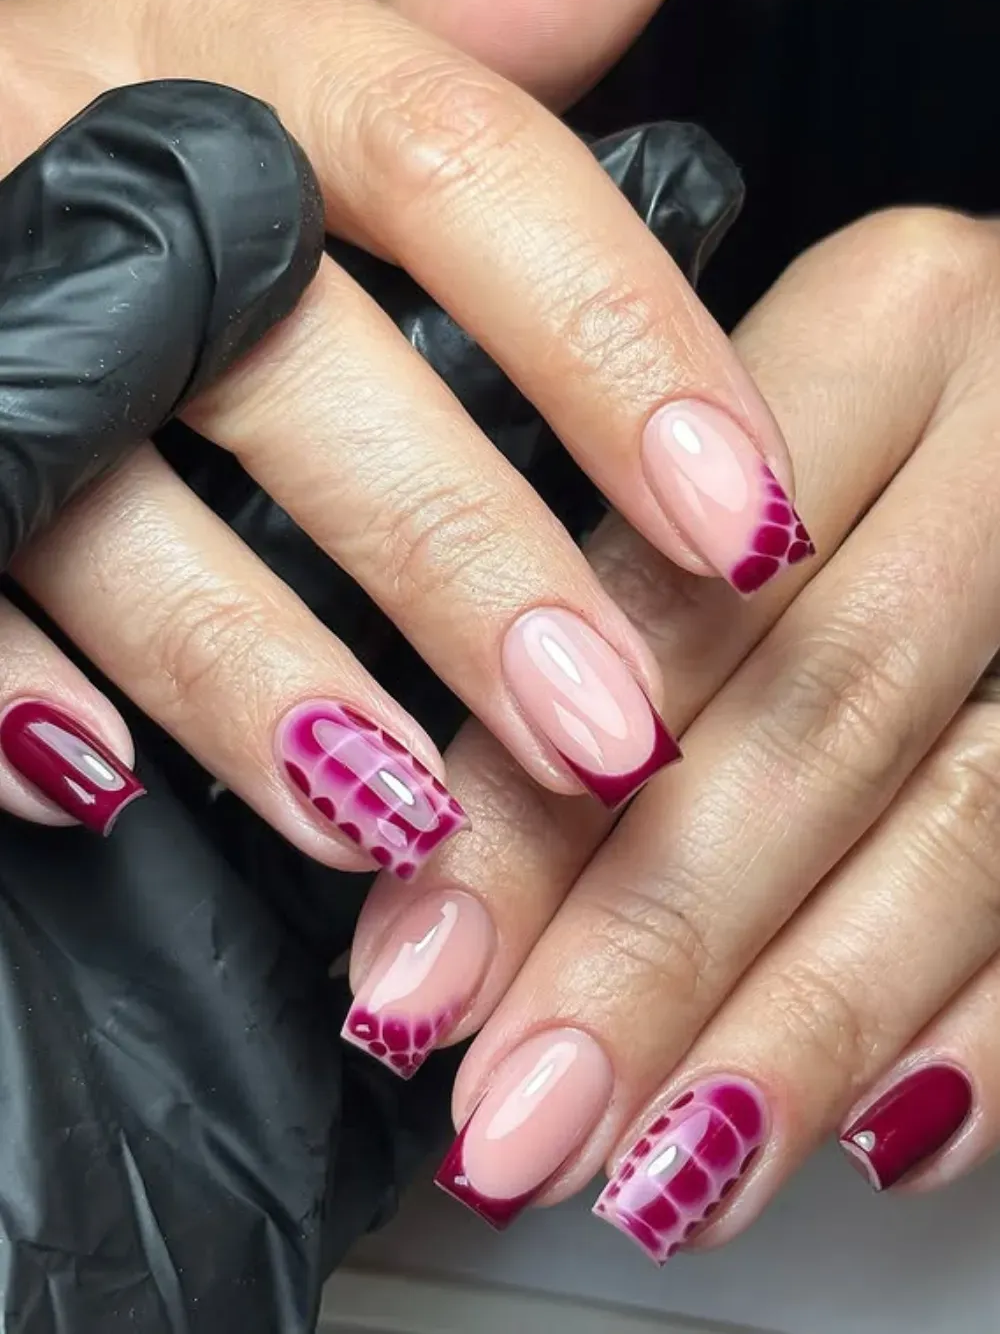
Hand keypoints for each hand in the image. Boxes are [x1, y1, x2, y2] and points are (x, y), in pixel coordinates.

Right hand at [1, 0, 801, 876]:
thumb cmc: (139, 146)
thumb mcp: (292, 68)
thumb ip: (461, 44)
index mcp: (204, 34)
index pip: (454, 150)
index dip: (615, 343)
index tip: (747, 519)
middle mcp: (67, 140)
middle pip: (294, 354)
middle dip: (461, 558)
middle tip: (604, 728)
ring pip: (107, 497)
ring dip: (256, 673)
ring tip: (399, 813)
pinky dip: (13, 690)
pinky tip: (113, 788)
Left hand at [347, 206, 999, 1250]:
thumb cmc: (879, 402)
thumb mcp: (737, 412)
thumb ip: (624, 576)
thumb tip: (437, 846)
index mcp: (886, 328)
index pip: (676, 599)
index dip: (540, 808)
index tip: (421, 973)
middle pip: (821, 721)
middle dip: (662, 947)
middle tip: (528, 1112)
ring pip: (968, 823)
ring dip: (809, 1022)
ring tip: (673, 1164)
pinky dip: (986, 1023)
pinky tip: (875, 1128)